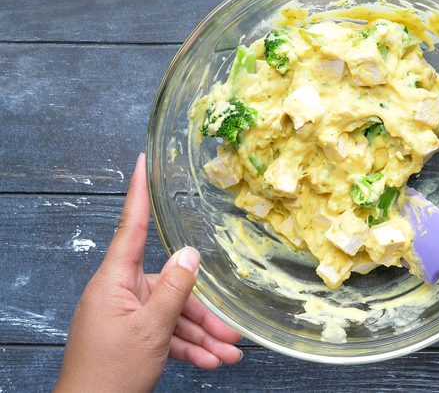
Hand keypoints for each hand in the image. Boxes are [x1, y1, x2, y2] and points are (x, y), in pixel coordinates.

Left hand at [55, 153, 242, 391]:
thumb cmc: (111, 371)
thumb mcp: (152, 328)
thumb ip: (175, 289)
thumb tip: (190, 254)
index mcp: (115, 280)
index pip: (131, 226)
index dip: (139, 193)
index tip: (142, 163)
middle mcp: (120, 292)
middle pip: (169, 286)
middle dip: (202, 311)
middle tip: (231, 330)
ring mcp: (126, 315)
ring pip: (172, 314)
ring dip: (201, 336)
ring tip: (228, 354)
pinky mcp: (132, 336)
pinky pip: (165, 333)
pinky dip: (187, 347)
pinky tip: (212, 362)